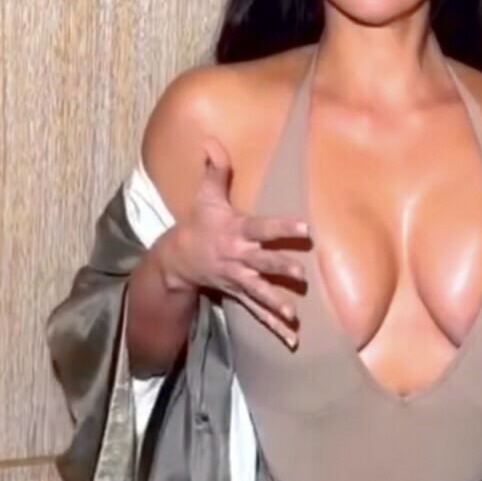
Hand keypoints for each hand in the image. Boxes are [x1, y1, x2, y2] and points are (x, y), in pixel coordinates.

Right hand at [156, 137, 310, 347]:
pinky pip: (258, 314)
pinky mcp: (240, 296)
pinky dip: (274, 329)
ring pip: (259, 293)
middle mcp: (238, 258)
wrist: (177, 261)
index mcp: (235, 232)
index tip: (304, 226)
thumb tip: (212, 141)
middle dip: (280, 269)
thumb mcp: (205, 197)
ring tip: (293, 315)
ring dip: (276, 304)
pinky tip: (293, 340)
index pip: (261, 228)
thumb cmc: (198, 224)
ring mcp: (239, 280)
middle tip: (302, 274)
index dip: (282, 227)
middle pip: (262, 264)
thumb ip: (215, 171)